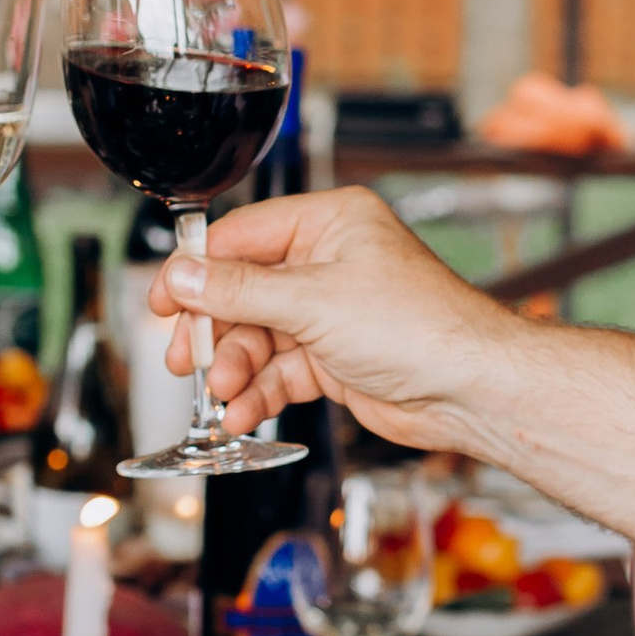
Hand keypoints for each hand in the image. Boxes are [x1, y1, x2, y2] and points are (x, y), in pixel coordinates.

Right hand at [158, 185, 516, 449]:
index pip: (241, 237)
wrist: (470, 389)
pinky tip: (244, 411)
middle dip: (214, 331)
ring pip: (259, 338)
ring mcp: (331, 312)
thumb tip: (184, 277)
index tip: (164, 301)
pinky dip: (260, 391)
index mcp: (329, 224)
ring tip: (225, 395)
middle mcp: (329, 262)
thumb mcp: (313, 302)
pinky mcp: (336, 358)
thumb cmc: (421, 327)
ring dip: (236, 369)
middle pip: (243, 293)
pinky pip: (281, 371)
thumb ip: (239, 292)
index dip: (197, 271)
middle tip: (185, 359)